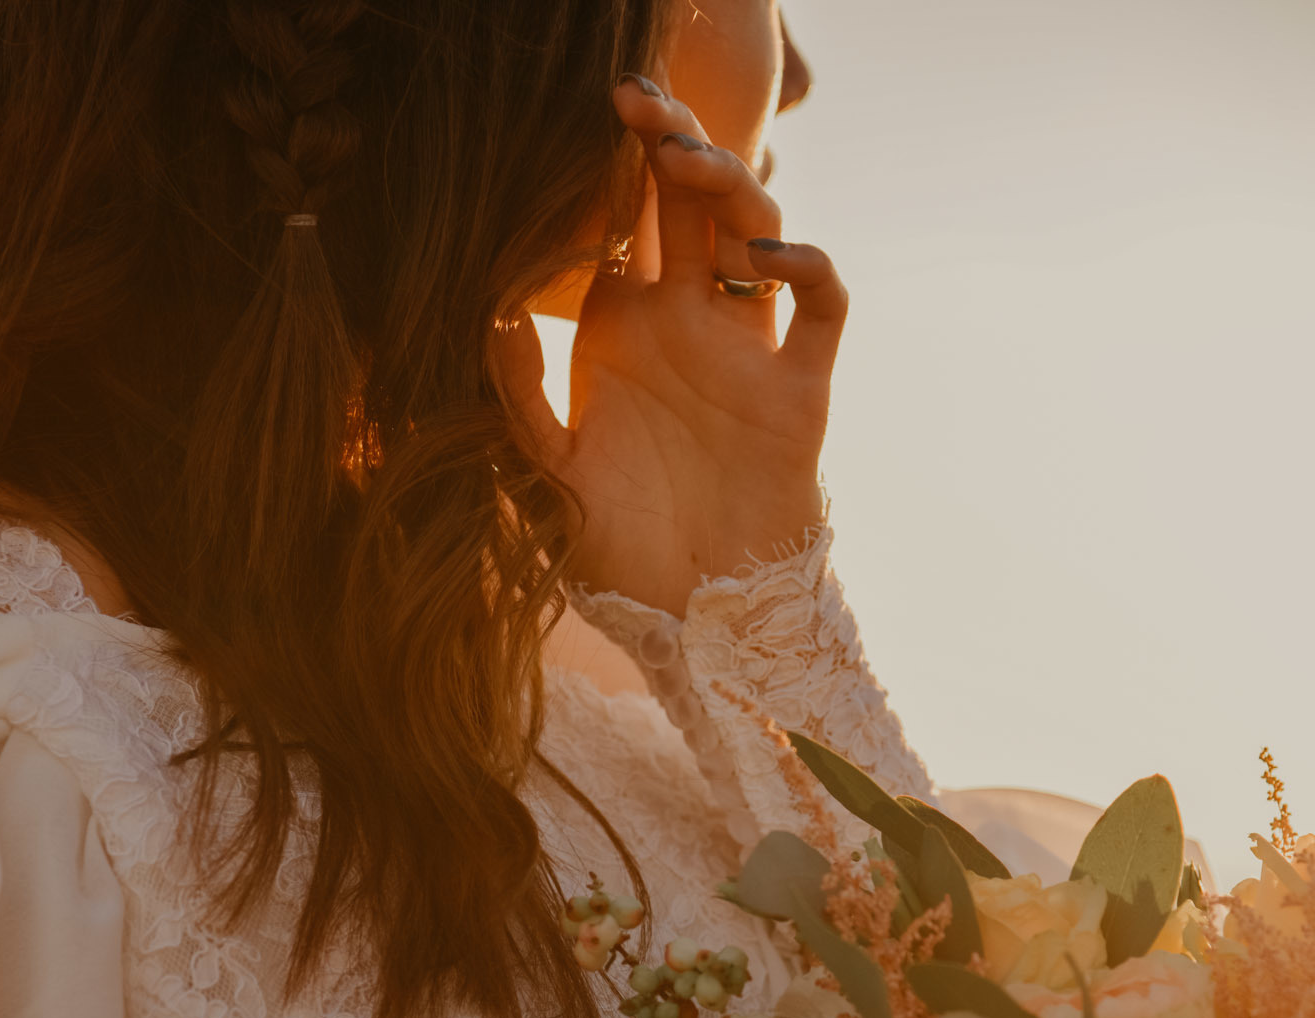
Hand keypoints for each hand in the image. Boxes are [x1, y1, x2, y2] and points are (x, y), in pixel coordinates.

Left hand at [506, 76, 846, 617]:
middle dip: (667, 147)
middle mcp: (686, 329)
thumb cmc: (617, 556)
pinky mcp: (798, 392)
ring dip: (728, 189)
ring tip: (688, 160)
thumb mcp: (548, 474)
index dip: (608, 172)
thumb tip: (492, 313)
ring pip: (753, 238)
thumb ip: (520, 397)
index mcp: (621, 335)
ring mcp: (746, 355)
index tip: (583, 119)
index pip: (618, 227)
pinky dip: (805, 268)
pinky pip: (822, 309)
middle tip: (636, 97)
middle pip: (686, 211)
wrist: (695, 623)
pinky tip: (764, 257)